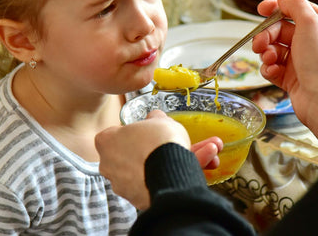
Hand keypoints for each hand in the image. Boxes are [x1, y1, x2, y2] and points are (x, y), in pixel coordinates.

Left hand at [95, 110, 221, 208]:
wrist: (169, 171)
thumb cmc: (158, 141)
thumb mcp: (161, 120)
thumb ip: (156, 118)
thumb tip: (155, 117)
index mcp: (106, 141)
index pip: (116, 134)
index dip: (137, 131)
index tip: (152, 130)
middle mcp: (110, 165)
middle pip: (140, 153)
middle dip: (167, 146)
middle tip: (186, 139)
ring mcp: (124, 185)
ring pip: (155, 168)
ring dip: (183, 158)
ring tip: (211, 150)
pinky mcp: (141, 200)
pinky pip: (161, 181)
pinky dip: (181, 171)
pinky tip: (208, 160)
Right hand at [252, 0, 317, 156]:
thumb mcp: (310, 23)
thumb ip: (295, 6)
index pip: (294, 8)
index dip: (276, 7)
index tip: (260, 9)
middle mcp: (310, 41)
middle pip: (279, 29)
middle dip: (266, 35)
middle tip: (259, 43)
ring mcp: (299, 60)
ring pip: (272, 49)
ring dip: (266, 53)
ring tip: (270, 60)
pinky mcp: (290, 77)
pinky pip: (271, 67)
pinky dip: (268, 68)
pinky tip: (272, 72)